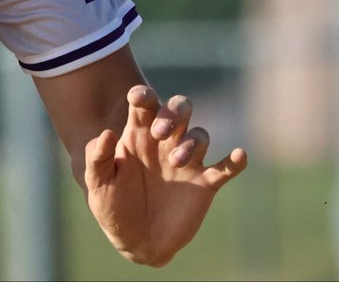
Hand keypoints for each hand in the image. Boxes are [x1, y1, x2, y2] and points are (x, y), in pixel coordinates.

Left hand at [83, 84, 247, 266]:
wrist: (136, 242)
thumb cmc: (113, 207)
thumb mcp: (98, 183)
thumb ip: (98, 157)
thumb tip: (107, 133)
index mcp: (139, 135)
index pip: (146, 104)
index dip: (144, 96)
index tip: (138, 98)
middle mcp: (166, 142)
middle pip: (179, 109)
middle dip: (173, 113)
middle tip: (160, 132)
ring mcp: (187, 161)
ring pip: (200, 136)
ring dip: (191, 143)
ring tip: (176, 161)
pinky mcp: (204, 183)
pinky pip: (225, 167)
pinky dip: (235, 160)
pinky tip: (240, 155)